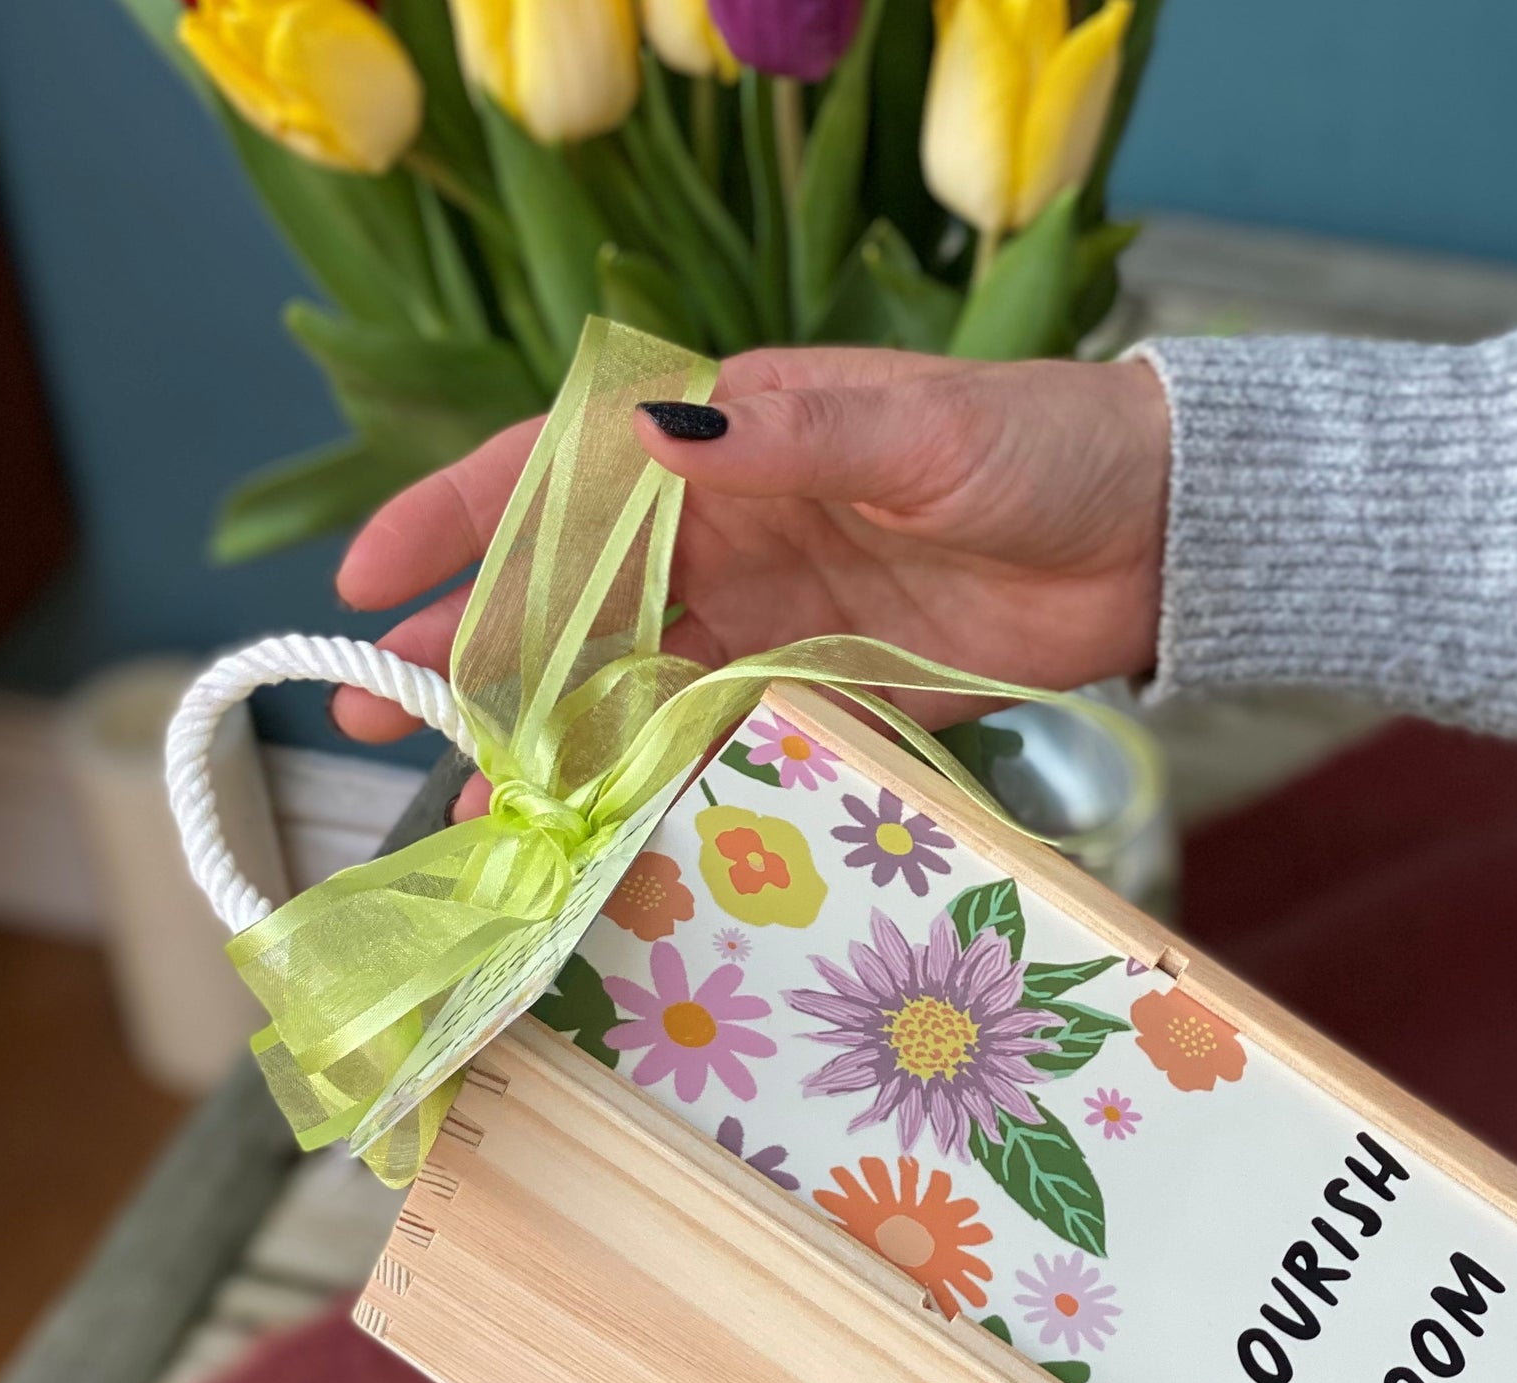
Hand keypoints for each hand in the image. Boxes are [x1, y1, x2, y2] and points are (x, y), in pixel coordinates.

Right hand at [332, 345, 1170, 814]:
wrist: (1148, 536)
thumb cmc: (1037, 449)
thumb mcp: (918, 429)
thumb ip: (791, 436)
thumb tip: (648, 428)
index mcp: (732, 440)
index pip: (562, 472)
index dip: (457, 522)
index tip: (368, 580)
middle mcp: (729, 531)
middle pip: (571, 592)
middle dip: (468, 649)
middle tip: (373, 709)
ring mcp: (770, 618)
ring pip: (626, 678)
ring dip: (545, 734)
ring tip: (469, 800)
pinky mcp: (822, 689)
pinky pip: (715, 734)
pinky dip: (651, 774)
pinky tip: (595, 820)